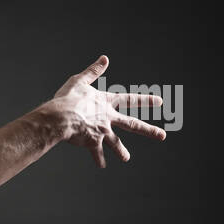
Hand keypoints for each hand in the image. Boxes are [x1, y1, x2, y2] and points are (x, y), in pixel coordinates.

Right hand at [48, 55, 167, 167]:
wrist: (60, 117)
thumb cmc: (68, 98)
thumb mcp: (80, 81)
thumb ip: (93, 71)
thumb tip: (105, 59)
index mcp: (106, 102)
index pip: (130, 100)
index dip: (145, 100)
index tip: (160, 101)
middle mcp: (108, 118)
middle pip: (132, 124)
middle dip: (149, 130)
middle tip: (162, 136)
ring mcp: (102, 131)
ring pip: (116, 143)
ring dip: (122, 151)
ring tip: (127, 158)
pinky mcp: (92, 142)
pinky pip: (97, 153)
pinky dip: (99, 159)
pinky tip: (102, 165)